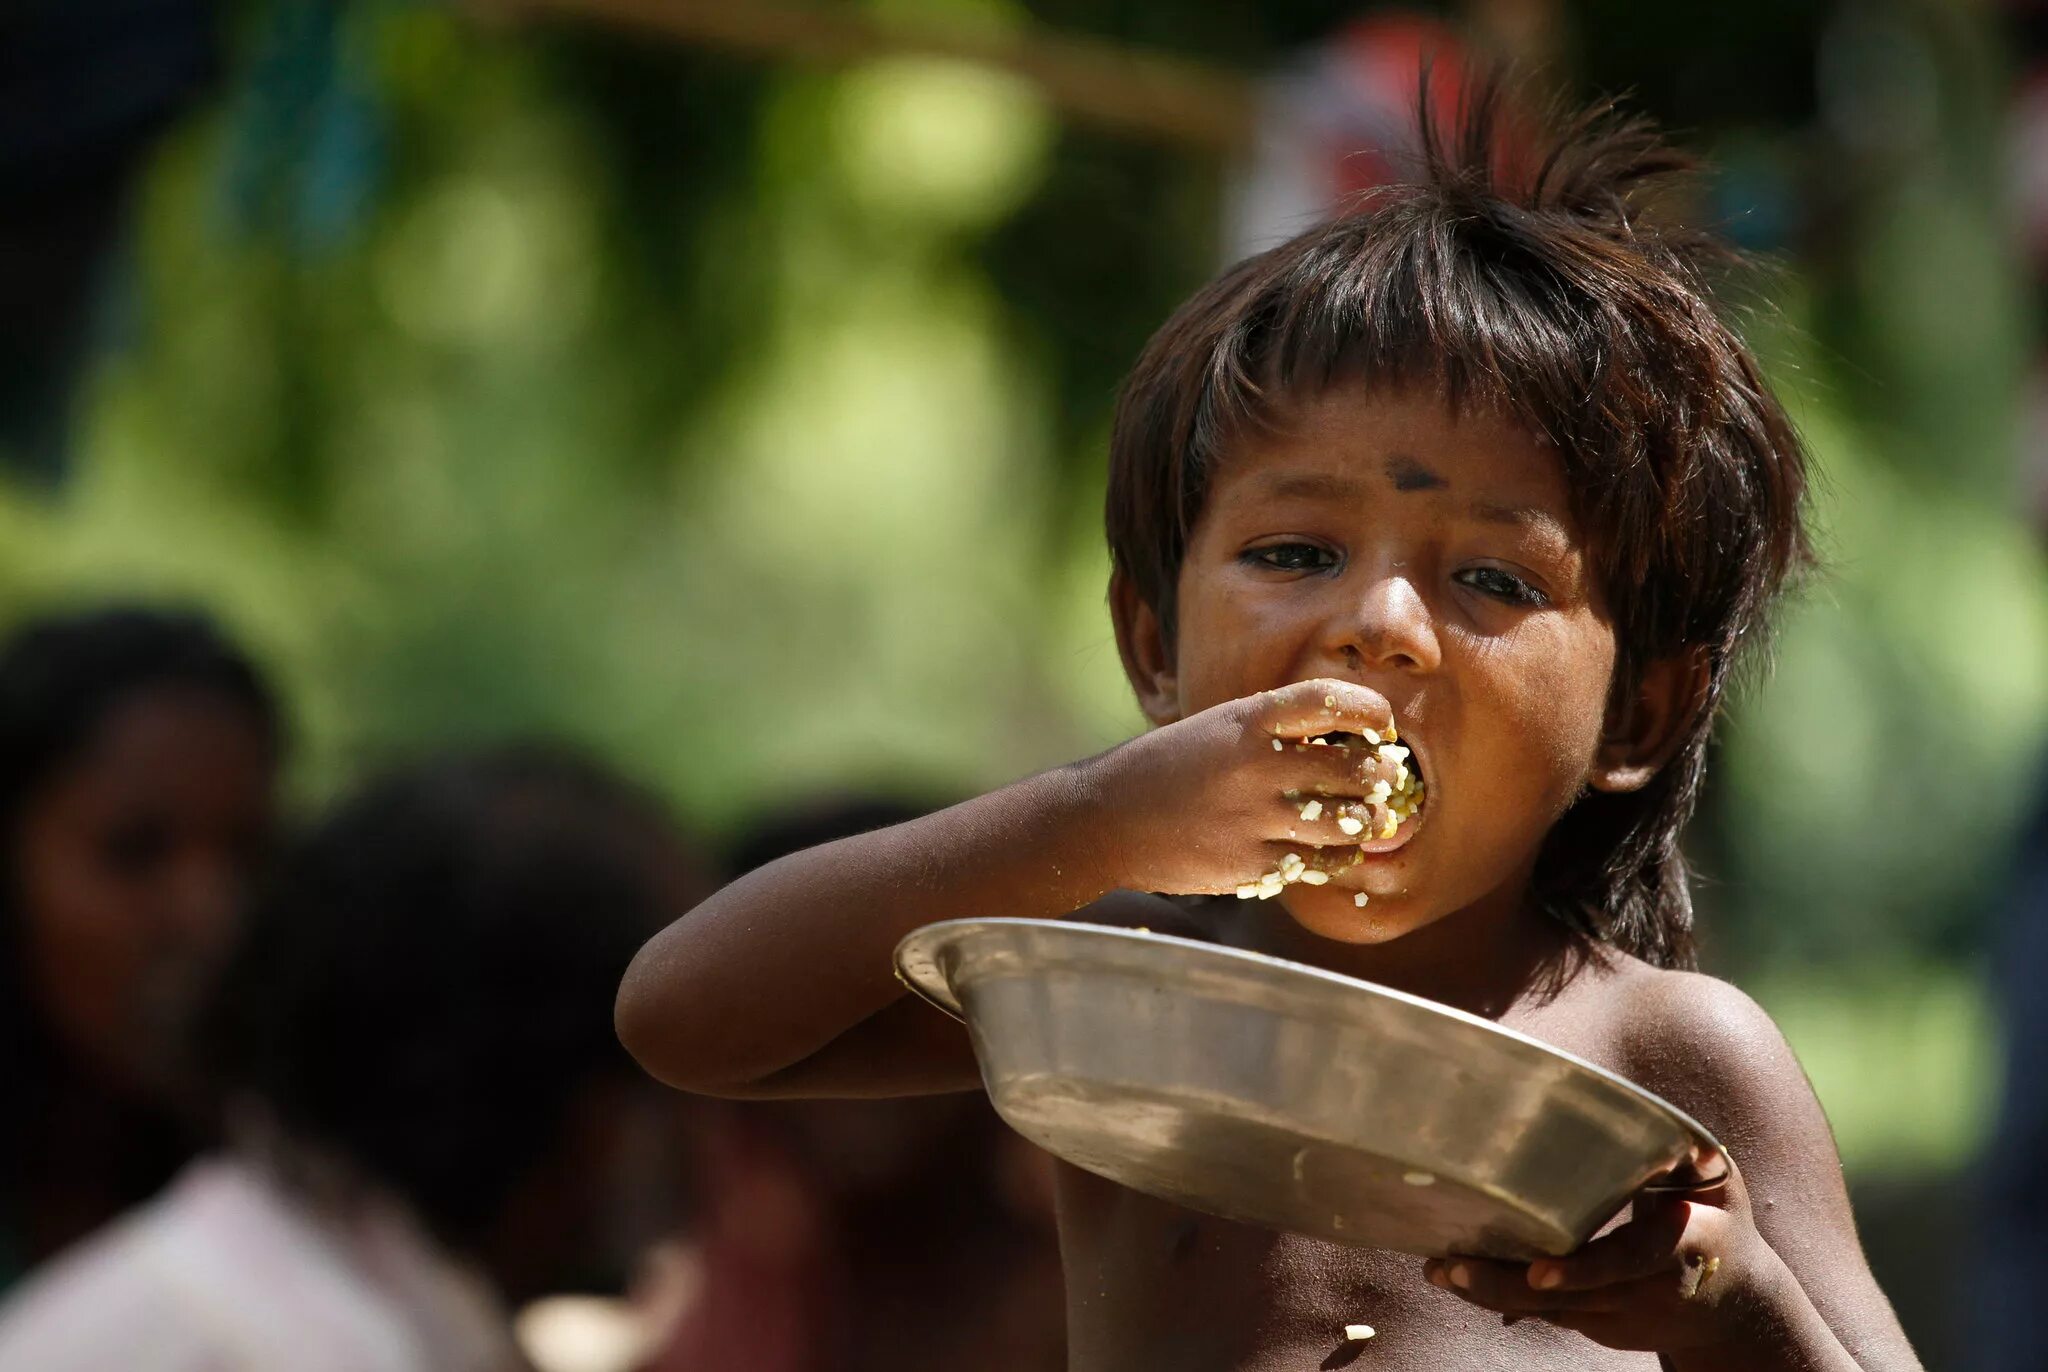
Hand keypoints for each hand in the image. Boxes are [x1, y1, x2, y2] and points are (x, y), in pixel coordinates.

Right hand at [1077, 678, 1403, 897]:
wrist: (1105, 820)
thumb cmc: (1166, 768)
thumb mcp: (1216, 728)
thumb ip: (1274, 731)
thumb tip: (1347, 742)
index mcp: (1246, 720)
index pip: (1332, 700)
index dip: (1370, 711)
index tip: (1380, 725)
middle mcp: (1255, 766)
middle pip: (1355, 769)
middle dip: (1382, 775)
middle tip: (1387, 777)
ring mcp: (1254, 819)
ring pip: (1348, 824)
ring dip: (1368, 821)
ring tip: (1370, 817)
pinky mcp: (1250, 865)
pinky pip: (1319, 863)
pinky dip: (1337, 857)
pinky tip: (1333, 849)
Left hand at [1420, 1150, 1789, 1355]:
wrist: (1735, 1308)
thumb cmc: (1717, 1221)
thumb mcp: (1717, 1184)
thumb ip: (1687, 1156)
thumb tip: (1673, 1133)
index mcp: (1680, 1247)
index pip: (1629, 1261)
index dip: (1584, 1270)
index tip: (1540, 1272)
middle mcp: (1645, 1290)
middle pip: (1571, 1297)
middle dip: (1508, 1284)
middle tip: (1452, 1266)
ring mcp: (1619, 1316)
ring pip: (1549, 1310)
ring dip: (1489, 1290)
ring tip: (1438, 1268)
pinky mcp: (1598, 1325)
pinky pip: (1545, 1313)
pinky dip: (1500, 1296)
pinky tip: (1454, 1274)